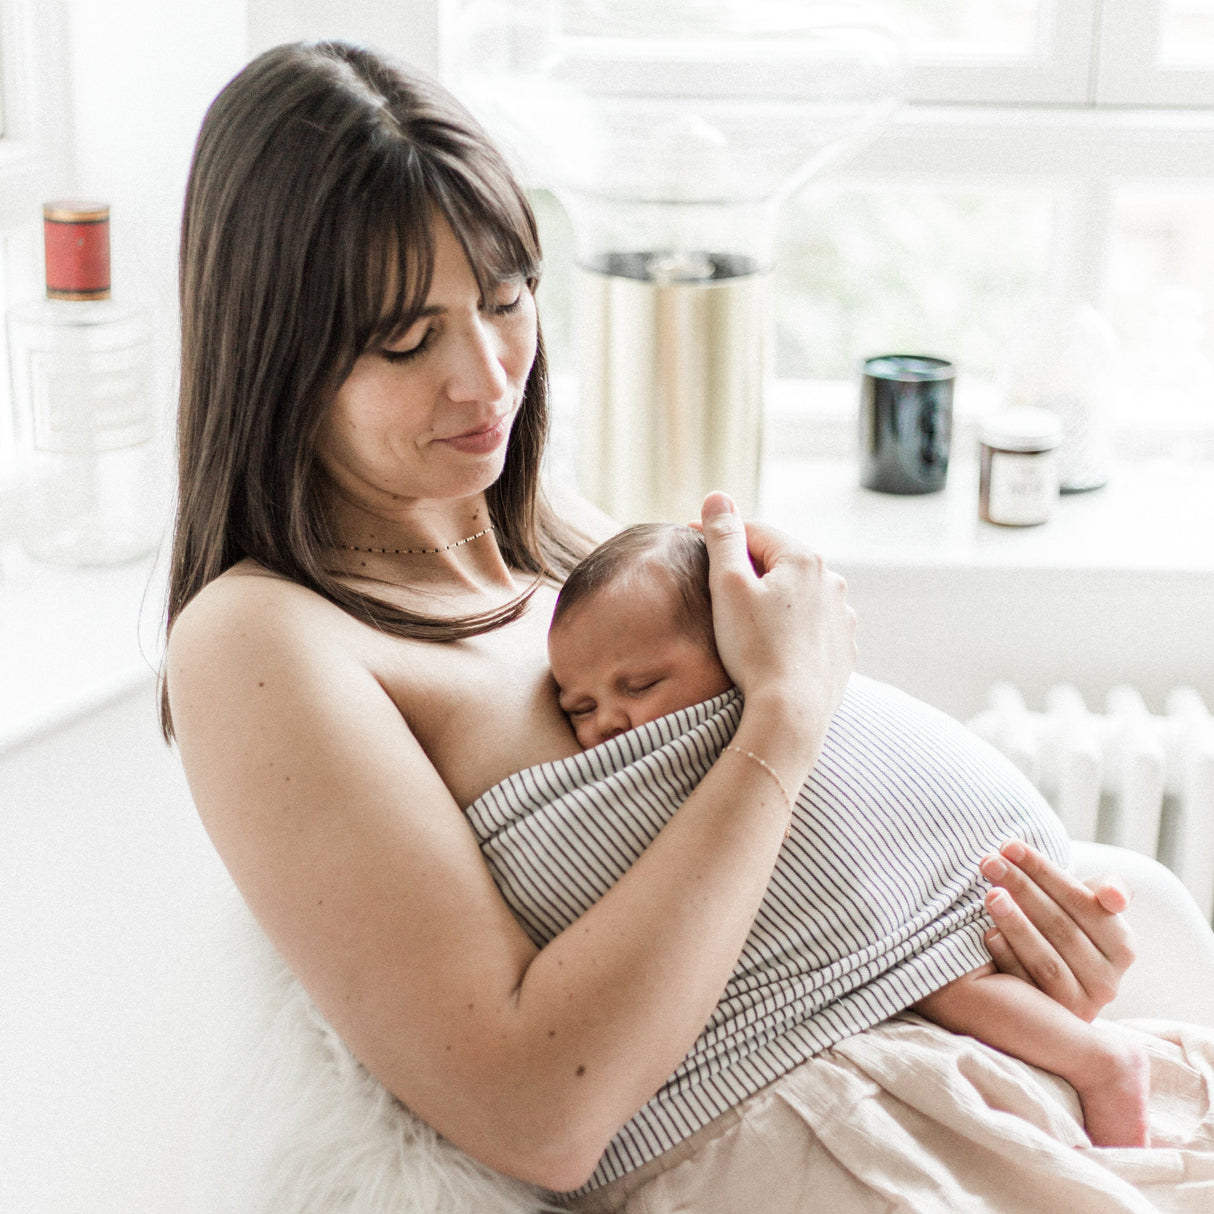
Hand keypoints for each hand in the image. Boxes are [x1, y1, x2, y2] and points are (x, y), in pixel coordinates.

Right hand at [697, 492, 855, 732]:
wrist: (790, 714)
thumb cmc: (754, 648)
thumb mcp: (727, 585)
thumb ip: (723, 537)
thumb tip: (718, 497)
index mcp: (803, 559)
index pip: (753, 533)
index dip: (718, 536)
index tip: (688, 540)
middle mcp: (831, 582)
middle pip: (778, 563)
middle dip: (747, 567)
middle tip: (713, 582)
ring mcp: (842, 617)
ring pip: (797, 595)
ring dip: (772, 598)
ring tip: (742, 619)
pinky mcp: (843, 649)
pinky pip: (810, 627)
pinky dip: (790, 628)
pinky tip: (770, 644)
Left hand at [981, 840, 1134, 1020]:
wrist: (1049, 968)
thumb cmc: (1067, 922)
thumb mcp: (1091, 903)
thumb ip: (1109, 889)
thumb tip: (1113, 899)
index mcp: (1122, 946)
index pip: (1082, 902)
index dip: (1044, 871)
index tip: (1009, 846)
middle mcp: (1108, 981)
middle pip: (1061, 928)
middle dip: (1022, 889)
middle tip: (989, 862)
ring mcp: (1080, 1005)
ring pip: (1047, 962)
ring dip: (1016, 925)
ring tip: (989, 895)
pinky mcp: (1050, 1021)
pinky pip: (1027, 988)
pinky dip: (1006, 959)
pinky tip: (988, 935)